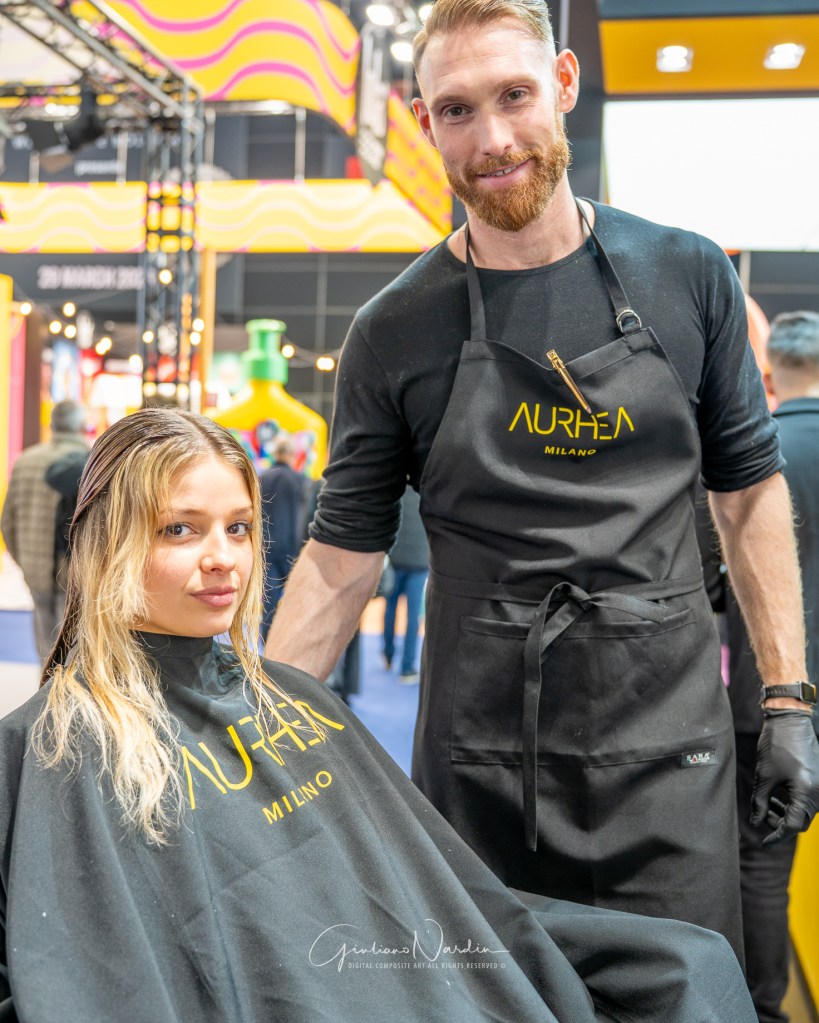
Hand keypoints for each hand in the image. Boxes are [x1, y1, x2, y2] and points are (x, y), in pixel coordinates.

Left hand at [751, 709, 818, 846]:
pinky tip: (777, 797)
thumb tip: (756, 822)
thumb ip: (760, 802)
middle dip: (781, 824)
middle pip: (801, 822)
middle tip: (762, 816)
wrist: (791, 720)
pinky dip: (793, 803)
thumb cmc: (776, 745)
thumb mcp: (764, 776)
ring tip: (768, 805)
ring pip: (804, 811)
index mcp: (807, 793)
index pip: (793, 827)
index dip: (777, 836)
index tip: (764, 843)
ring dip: (786, 813)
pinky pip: (808, 800)